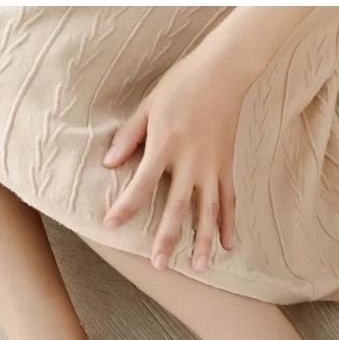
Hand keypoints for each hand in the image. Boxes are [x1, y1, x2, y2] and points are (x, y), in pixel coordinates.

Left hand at [102, 42, 252, 269]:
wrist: (224, 72)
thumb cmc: (182, 84)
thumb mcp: (148, 105)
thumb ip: (129, 136)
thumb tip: (109, 164)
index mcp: (166, 144)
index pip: (142, 183)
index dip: (126, 206)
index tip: (110, 225)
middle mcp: (191, 161)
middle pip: (178, 206)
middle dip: (167, 237)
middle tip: (159, 265)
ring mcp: (213, 166)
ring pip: (209, 211)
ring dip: (203, 240)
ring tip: (197, 267)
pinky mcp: (228, 166)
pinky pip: (230, 200)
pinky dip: (229, 224)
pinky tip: (227, 245)